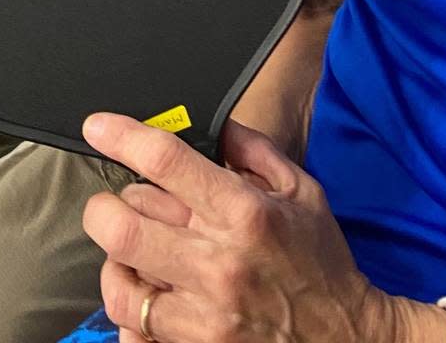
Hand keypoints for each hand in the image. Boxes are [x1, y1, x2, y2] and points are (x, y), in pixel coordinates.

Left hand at [81, 114, 421, 342]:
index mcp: (243, 212)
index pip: (164, 161)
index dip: (121, 137)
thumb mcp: (301, 190)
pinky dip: (129, 308)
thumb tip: (212, 124)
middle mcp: (217, 262)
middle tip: (123, 203)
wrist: (347, 339)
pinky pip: (134, 328)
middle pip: (124, 222)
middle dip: (111, 204)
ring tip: (131, 250)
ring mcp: (203, 314)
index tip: (98, 127)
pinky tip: (145, 292)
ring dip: (116, 259)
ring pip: (118, 280)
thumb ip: (253, 150)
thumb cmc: (321, 263)